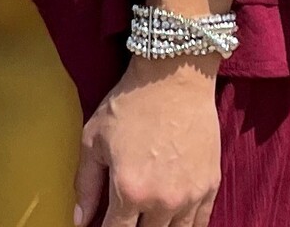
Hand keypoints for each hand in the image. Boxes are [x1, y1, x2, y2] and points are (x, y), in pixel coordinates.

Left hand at [74, 56, 222, 226]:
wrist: (174, 78)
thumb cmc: (130, 105)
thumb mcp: (93, 140)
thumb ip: (85, 185)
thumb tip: (79, 219)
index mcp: (129, 190)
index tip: (102, 225)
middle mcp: (162, 200)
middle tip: (124, 216)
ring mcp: (190, 196)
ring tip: (146, 217)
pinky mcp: (210, 186)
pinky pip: (200, 223)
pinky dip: (185, 226)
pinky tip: (172, 220)